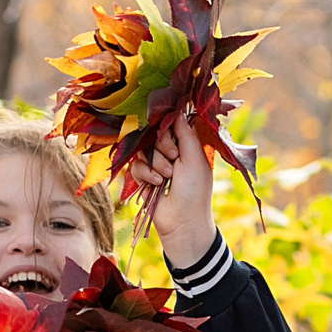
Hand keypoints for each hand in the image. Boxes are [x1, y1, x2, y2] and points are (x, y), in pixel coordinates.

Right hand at [124, 108, 219, 269]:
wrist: (182, 221)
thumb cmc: (195, 190)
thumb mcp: (195, 158)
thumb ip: (186, 134)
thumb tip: (178, 110)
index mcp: (186, 145)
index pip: (170, 124)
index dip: (168, 128)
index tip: (174, 137)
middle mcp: (170, 152)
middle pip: (154, 134)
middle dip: (162, 147)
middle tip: (173, 159)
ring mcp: (156, 165)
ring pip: (143, 149)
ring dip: (155, 163)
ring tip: (166, 177)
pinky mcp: (143, 177)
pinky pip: (135, 165)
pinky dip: (145, 174)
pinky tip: (156, 185)